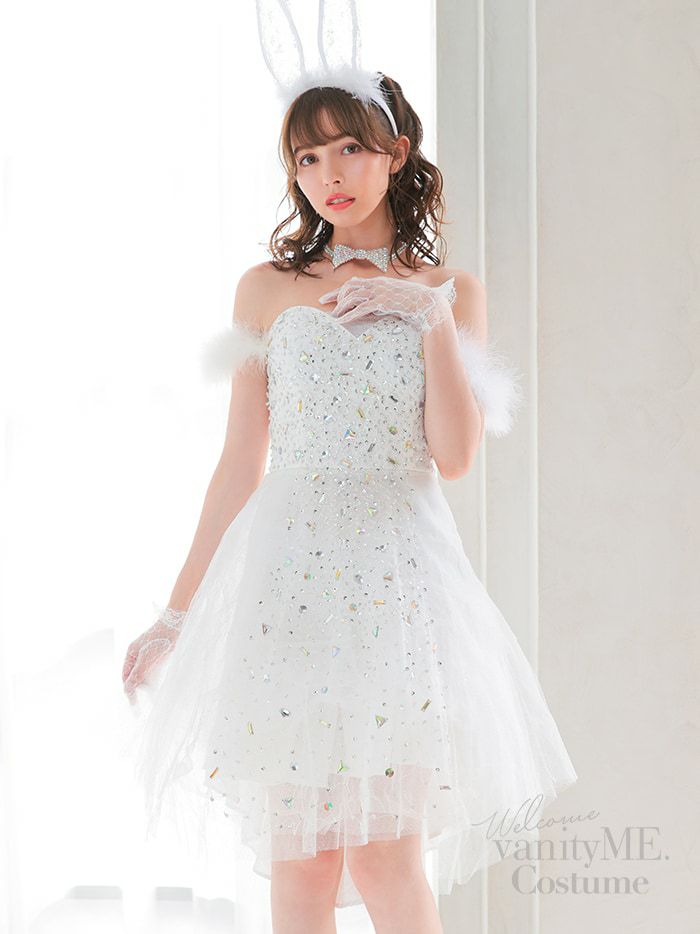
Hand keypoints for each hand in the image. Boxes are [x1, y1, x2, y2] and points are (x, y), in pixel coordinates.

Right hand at [122, 606, 185, 695]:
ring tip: (152, 696)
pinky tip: (159, 685)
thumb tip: (127, 689)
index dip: (129, 690)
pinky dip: (155, 678)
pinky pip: (154, 670)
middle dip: (138, 688)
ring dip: (147, 685)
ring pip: (145, 674)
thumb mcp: (146, 659)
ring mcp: (148, 654)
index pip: (126, 676)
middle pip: (134, 675)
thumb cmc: (160, 639)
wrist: (176, 625)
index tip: (134, 704)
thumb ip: (137, 674)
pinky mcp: (159, 655)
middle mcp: (138, 654)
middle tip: (142, 702)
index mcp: (130, 653)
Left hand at [319, 275, 454, 332]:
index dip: (340, 290)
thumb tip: (375, 309)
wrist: (429, 304)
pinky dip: (348, 316)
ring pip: (352, 298)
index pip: (354, 283)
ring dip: (341, 307)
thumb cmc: (416, 304)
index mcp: (380, 282)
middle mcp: (378, 285)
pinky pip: (360, 309)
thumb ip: (385, 301)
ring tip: (333, 317)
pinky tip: (341, 322)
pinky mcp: (382, 302)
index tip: (329, 298)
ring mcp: (379, 293)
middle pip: (349, 287)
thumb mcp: (398, 299)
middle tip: (321, 303)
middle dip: (334, 295)